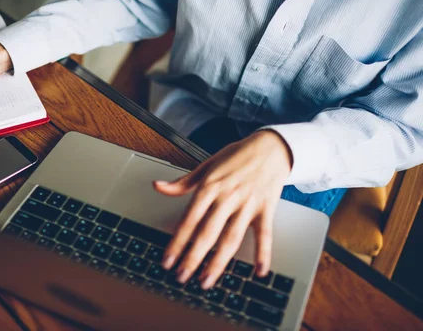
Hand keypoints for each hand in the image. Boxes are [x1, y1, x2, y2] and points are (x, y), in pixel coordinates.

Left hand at [153, 130, 291, 289]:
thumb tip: (158, 186)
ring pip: (231, 239)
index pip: (189, 220)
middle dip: (193, 258)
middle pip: (207, 234)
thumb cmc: (236, 157)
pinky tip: (259, 272)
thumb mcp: (206, 165)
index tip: (168, 260)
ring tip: (206, 281)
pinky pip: (264, 235)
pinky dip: (264, 254)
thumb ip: (183, 182)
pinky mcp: (265, 209)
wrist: (270, 147)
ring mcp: (247, 205)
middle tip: (182, 277)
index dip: (177, 242)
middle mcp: (227, 197)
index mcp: (209, 187)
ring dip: (218, 263)